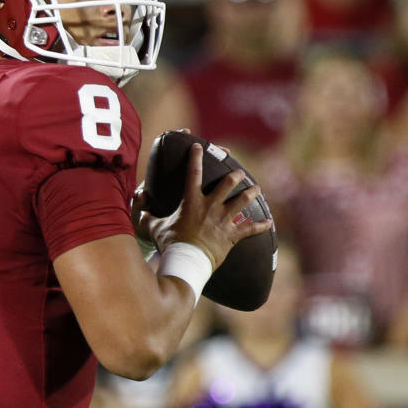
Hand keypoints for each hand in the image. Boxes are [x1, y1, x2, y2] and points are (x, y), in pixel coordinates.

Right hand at [144, 143, 270, 269]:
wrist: (186, 261)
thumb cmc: (170, 244)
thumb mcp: (153, 228)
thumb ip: (145, 215)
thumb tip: (137, 205)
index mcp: (192, 201)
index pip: (193, 173)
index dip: (195, 157)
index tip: (198, 146)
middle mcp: (210, 206)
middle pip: (227, 184)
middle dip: (235, 175)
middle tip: (239, 172)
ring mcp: (223, 220)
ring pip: (242, 201)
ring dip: (251, 193)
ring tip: (257, 188)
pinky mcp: (231, 236)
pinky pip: (249, 229)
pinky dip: (260, 226)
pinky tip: (269, 222)